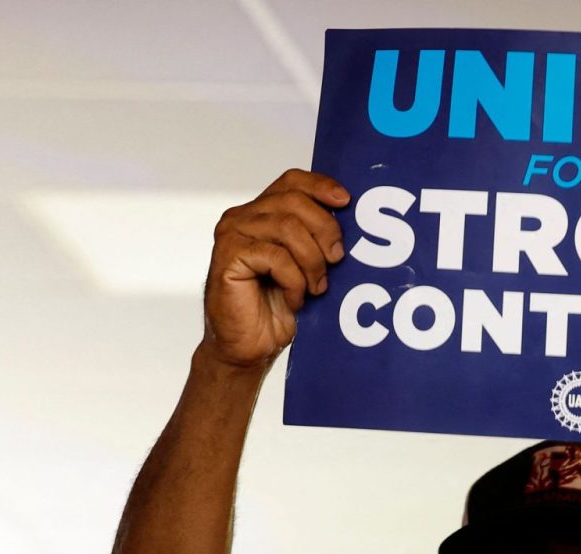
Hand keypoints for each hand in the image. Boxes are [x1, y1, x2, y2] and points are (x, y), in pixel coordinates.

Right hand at [203, 168, 348, 369]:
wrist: (251, 345)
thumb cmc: (277, 308)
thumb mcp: (308, 267)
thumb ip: (317, 239)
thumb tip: (352, 223)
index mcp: (263, 213)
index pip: (292, 181)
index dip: (321, 186)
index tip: (346, 202)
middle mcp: (244, 217)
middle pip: (295, 201)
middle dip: (325, 230)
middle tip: (336, 261)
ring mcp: (233, 234)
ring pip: (287, 228)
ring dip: (311, 262)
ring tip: (315, 288)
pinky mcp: (228, 255)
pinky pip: (276, 256)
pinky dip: (294, 281)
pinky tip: (293, 298)